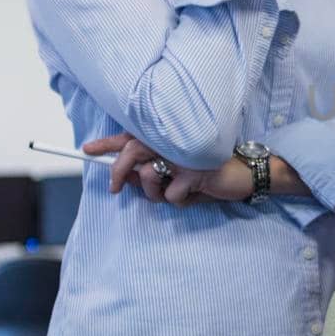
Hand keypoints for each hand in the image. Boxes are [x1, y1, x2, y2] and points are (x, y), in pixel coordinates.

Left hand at [83, 133, 208, 206]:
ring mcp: (184, 154)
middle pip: (132, 151)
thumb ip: (149, 171)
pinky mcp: (195, 171)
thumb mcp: (176, 173)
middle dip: (118, 172)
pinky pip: (171, 195)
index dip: (108, 142)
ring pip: (147, 176)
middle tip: (114, 189)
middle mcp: (174, 140)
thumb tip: (123, 177)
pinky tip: (195, 194)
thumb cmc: (209, 173)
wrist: (246, 174)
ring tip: (174, 192)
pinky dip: (179, 201)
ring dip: (155, 193)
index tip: (87, 149)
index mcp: (168, 136)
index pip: (132, 135)